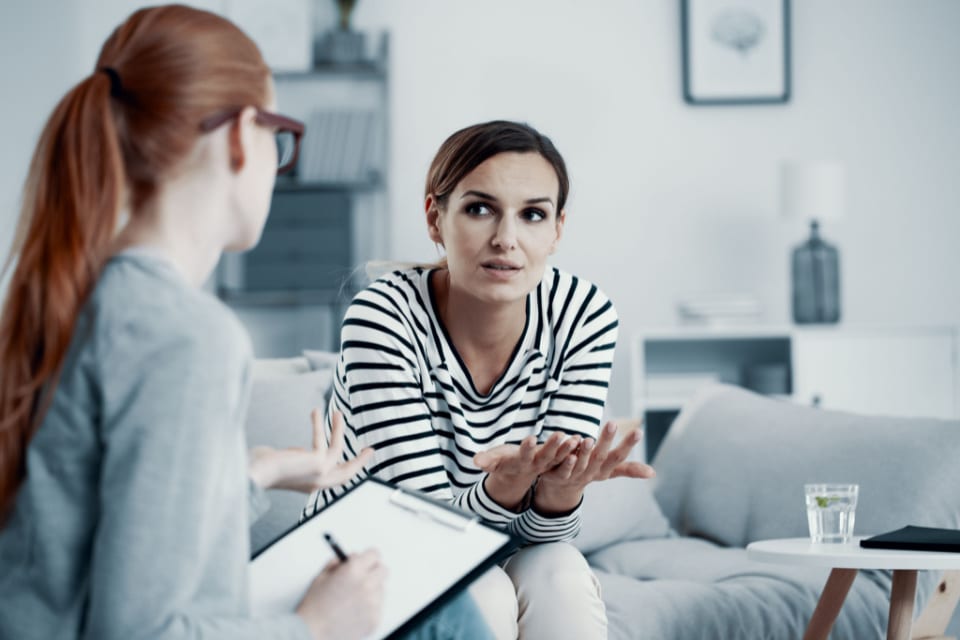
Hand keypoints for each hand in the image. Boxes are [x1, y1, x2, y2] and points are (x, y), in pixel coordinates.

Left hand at [248, 410, 372, 492]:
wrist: (256, 472)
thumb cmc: (262, 468)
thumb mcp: (286, 465)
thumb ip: (297, 458)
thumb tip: (298, 451)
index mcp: (311, 485)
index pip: (335, 479)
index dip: (348, 468)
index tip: (356, 460)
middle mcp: (318, 483)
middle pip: (348, 473)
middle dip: (361, 461)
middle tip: (370, 450)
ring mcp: (320, 474)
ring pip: (338, 450)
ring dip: (339, 430)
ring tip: (338, 413)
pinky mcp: (318, 462)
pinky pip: (324, 439)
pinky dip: (320, 424)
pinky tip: (315, 411)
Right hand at [296, 549, 386, 639]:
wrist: (311, 633)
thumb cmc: (313, 607)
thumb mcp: (321, 576)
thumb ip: (338, 563)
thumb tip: (350, 559)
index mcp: (353, 570)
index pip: (374, 554)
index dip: (368, 558)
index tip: (366, 562)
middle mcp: (367, 584)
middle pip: (383, 570)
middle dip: (373, 572)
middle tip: (363, 578)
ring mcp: (373, 603)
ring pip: (381, 590)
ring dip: (372, 591)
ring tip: (353, 600)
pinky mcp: (375, 619)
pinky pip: (378, 608)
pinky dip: (370, 608)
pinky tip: (354, 612)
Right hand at [473, 432, 580, 510]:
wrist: (516, 474)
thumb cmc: (503, 462)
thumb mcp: (493, 462)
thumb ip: (486, 461)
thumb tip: (476, 461)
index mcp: (520, 463)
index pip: (523, 456)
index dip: (527, 449)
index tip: (530, 439)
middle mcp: (535, 465)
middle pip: (545, 457)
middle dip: (553, 447)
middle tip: (560, 435)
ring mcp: (547, 464)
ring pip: (559, 458)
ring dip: (568, 449)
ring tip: (576, 439)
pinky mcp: (555, 461)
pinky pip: (566, 456)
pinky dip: (574, 449)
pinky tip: (582, 439)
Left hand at [535, 422, 655, 513]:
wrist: (561, 488)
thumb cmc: (590, 472)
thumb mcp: (609, 471)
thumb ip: (628, 469)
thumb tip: (653, 473)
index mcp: (604, 470)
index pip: (619, 457)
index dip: (628, 445)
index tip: (638, 431)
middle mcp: (591, 473)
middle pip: (601, 457)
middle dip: (607, 441)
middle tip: (612, 423)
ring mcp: (574, 476)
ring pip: (581, 463)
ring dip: (586, 452)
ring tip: (590, 438)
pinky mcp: (557, 475)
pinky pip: (562, 468)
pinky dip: (566, 459)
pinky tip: (567, 447)